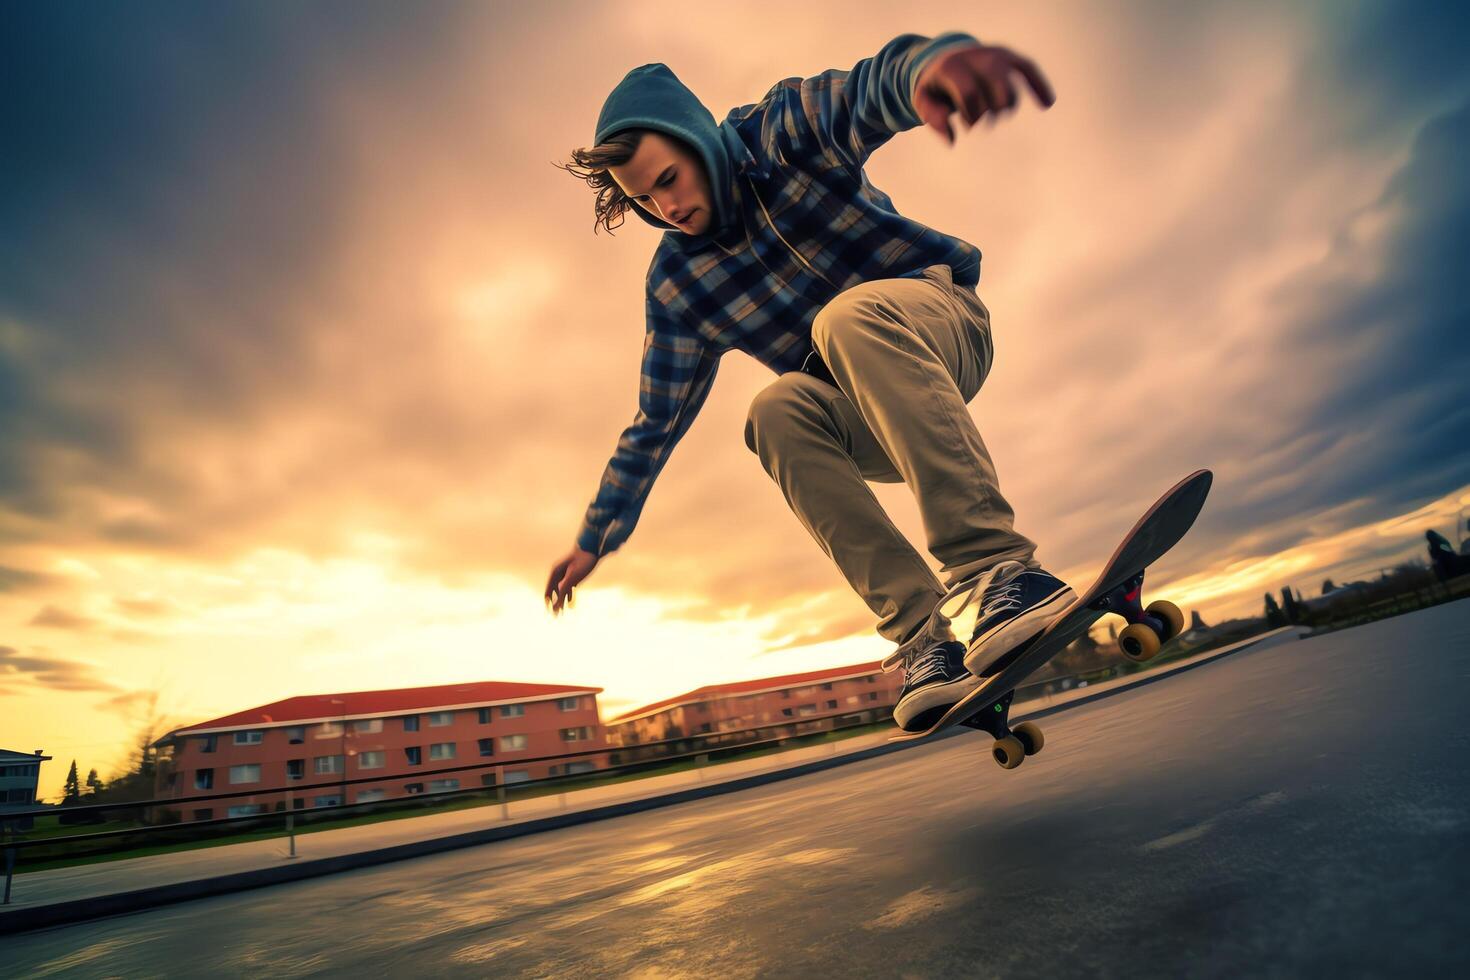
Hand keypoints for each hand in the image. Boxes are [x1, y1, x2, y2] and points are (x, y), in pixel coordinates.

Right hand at [545, 546, 598, 615]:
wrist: (592, 550)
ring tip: (562, 612)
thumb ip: (564, 590)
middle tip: (556, 616)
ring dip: (561, 601)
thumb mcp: (573, 578)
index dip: (548, 603)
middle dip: (554, 604)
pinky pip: (568, 587)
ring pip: (561, 590)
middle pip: (553, 592)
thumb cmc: (583, 562)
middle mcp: (558, 574)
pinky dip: (568, 595)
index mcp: (555, 573)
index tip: (550, 612)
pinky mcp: (573, 575)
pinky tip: (570, 602)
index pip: (548, 592)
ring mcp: (565, 574)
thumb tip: (557, 603)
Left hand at [914, 43, 1054, 145]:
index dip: (971, 116)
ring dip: (1006, 107)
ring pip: (1011, 84)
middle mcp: (976, 57)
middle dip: (991, 112)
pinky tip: (1048, 103)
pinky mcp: (1009, 57)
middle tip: (981, 122)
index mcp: (952, 66)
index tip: (966, 125)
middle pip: (996, 87)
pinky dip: (1039, 85)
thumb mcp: (923, 100)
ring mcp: (995, 54)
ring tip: (997, 114)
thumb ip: (932, 118)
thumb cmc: (936, 86)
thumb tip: (952, 140)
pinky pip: (1028, 68)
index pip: (970, 93)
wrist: (944, 58)